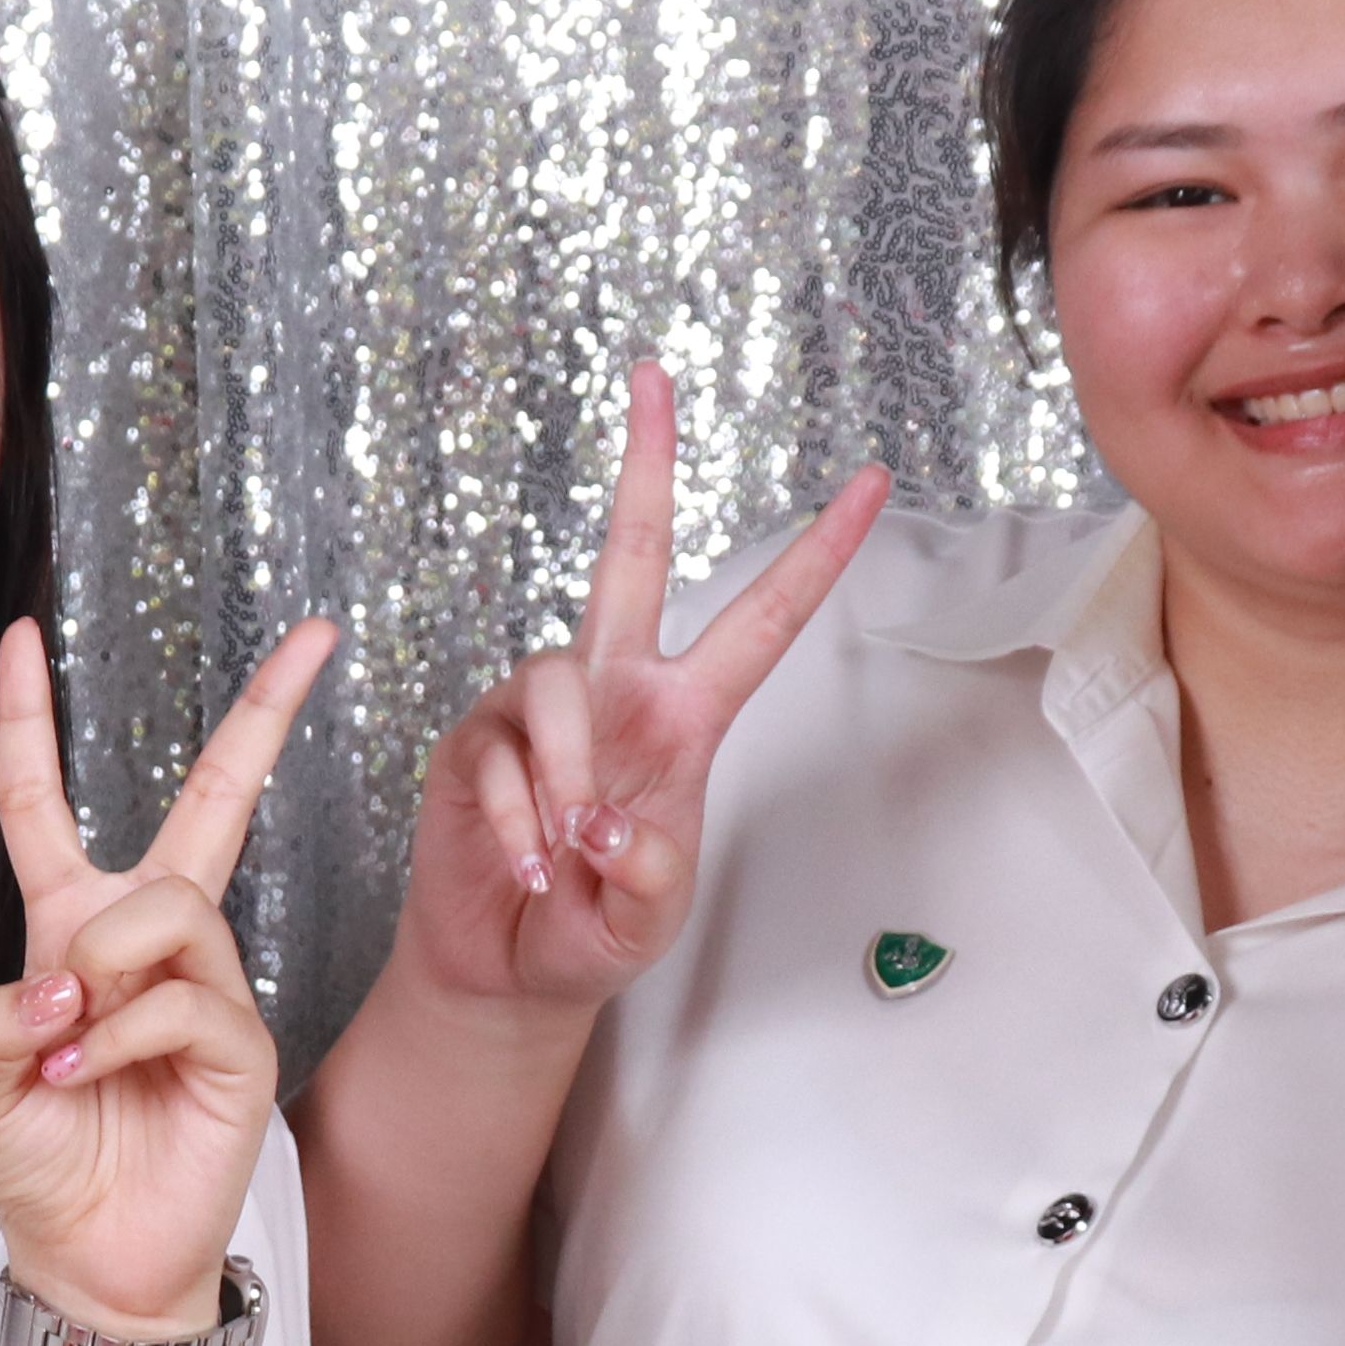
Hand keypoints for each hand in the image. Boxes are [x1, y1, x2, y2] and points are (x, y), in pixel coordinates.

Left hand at [0, 613, 335, 1337]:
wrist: (88, 1256)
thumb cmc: (41, 1162)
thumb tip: (63, 981)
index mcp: (71, 927)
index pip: (42, 803)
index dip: (27, 720)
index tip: (22, 638)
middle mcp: (149, 941)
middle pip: (214, 799)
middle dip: (263, 715)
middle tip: (313, 638)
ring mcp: (206, 985)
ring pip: (170, 906)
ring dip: (104, 962)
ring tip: (70, 1040)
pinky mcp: (241, 1042)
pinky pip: (186, 996)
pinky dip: (124, 1032)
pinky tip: (91, 1073)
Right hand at [393, 360, 884, 1012]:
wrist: (505, 969)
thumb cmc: (592, 929)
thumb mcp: (646, 919)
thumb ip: (647, 877)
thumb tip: (609, 825)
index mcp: (686, 717)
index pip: (764, 622)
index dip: (818, 554)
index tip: (870, 482)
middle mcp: (615, 689)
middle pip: (632, 552)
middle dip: (648, 462)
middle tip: (653, 376)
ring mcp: (540, 707)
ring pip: (554, 684)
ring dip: (566, 777)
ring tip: (565, 855)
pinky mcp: (474, 737)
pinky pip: (500, 754)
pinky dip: (516, 823)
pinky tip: (526, 868)